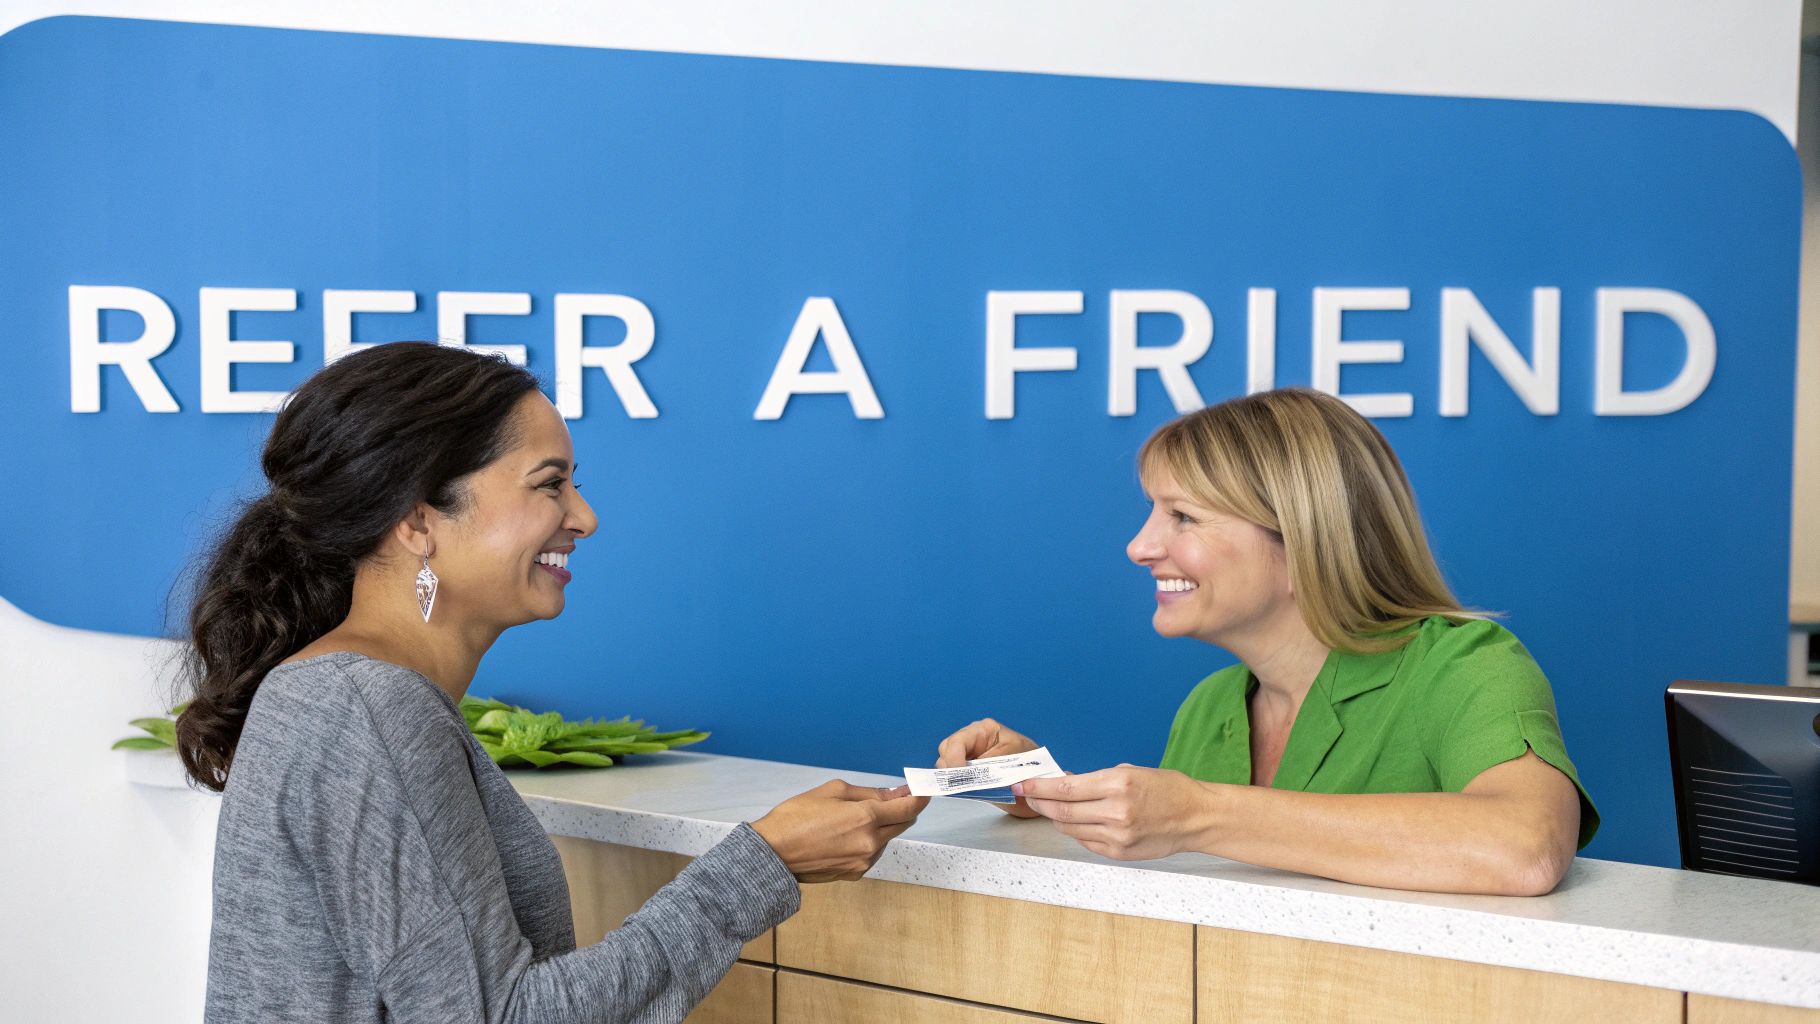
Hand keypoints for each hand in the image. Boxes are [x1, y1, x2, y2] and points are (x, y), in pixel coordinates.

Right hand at [751, 780, 928, 882]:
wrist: (773, 853)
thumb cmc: (796, 818)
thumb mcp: (833, 791)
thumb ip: (869, 793)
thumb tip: (895, 793)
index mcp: (866, 818)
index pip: (908, 808)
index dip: (920, 798)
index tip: (925, 791)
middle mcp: (870, 843)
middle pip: (902, 824)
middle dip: (899, 810)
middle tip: (890, 799)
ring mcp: (863, 862)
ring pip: (886, 839)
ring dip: (880, 827)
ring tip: (851, 820)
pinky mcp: (855, 874)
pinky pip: (872, 853)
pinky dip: (867, 842)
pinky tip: (845, 836)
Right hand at [935, 718, 1041, 817]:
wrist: (1044, 789)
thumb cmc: (1034, 770)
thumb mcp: (1014, 764)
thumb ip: (989, 768)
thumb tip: (967, 776)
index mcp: (986, 730)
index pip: (958, 741)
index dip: (954, 760)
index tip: (960, 777)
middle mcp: (974, 740)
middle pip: (947, 750)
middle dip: (951, 768)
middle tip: (962, 785)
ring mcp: (971, 756)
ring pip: (946, 764)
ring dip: (953, 778)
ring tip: (968, 788)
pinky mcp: (971, 773)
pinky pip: (954, 777)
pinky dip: (956, 785)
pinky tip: (965, 791)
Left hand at [1013, 765, 1211, 860]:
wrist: (1195, 817)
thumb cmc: (1168, 789)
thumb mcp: (1131, 771)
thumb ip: (1096, 779)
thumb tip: (1064, 782)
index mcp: (1118, 785)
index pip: (1065, 788)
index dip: (1038, 787)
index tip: (1023, 784)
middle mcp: (1115, 812)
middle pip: (1061, 810)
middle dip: (1039, 802)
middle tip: (1028, 795)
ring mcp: (1117, 836)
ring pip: (1070, 828)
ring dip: (1056, 816)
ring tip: (1051, 806)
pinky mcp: (1119, 853)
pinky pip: (1085, 841)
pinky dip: (1076, 830)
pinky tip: (1076, 820)